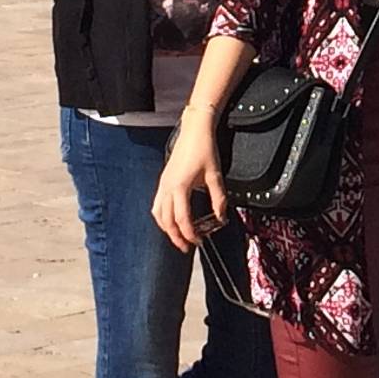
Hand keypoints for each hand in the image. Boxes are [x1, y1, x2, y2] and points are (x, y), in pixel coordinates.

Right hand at [151, 111, 228, 250]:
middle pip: (166, 221)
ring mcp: (162, 184)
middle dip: (176, 237)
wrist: (194, 130)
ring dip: (167, 228)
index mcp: (180, 187)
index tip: (199, 241)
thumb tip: (221, 217)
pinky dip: (162, 216)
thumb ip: (218, 198)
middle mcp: (167, 187)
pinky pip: (157, 204)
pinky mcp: (163, 181)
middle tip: (187, 247)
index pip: (182, 219)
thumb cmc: (204, 149)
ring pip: (158, 214)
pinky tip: (171, 220)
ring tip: (178, 237)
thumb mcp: (215, 175)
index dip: (190, 234)